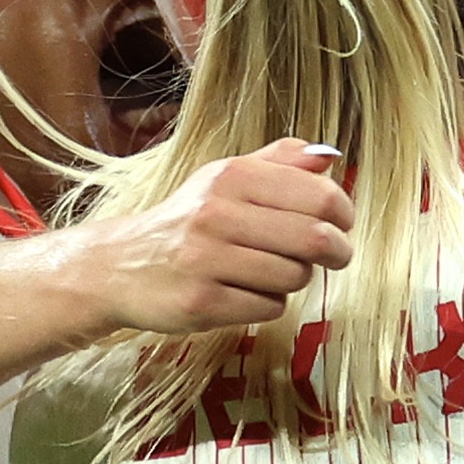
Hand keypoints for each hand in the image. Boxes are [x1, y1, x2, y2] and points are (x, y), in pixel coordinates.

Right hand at [88, 140, 355, 334]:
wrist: (119, 265)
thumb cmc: (187, 220)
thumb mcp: (224, 177)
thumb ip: (279, 162)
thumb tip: (330, 156)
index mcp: (232, 176)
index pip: (321, 195)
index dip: (344, 214)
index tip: (342, 224)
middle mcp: (217, 212)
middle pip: (314, 239)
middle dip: (335, 252)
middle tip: (334, 256)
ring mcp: (206, 259)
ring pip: (294, 277)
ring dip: (294, 279)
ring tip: (271, 272)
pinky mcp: (200, 302)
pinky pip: (269, 307)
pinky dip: (269, 304)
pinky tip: (246, 292)